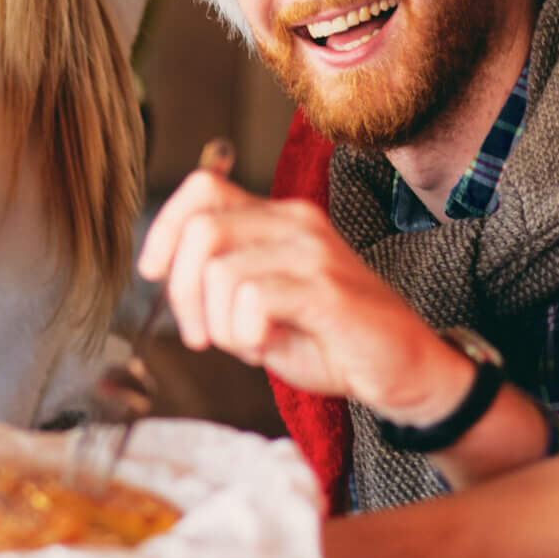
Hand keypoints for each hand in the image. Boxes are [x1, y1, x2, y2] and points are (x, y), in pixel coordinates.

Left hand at [138, 176, 475, 426]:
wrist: (405, 370)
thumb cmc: (331, 341)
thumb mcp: (260, 306)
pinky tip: (268, 346)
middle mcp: (297, 223)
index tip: (154, 274)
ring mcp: (314, 253)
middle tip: (198, 334)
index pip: (202, 187)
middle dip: (182, 290)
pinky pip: (251, 299)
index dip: (164, 228)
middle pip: (201, 228)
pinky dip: (244, 335)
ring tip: (247, 343)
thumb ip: (219, 282)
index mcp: (279, 218)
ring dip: (217, 323)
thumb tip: (163, 272)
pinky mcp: (327, 290)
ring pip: (220, 269)